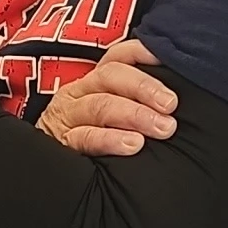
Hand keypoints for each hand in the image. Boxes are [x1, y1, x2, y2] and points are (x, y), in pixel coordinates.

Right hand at [37, 38, 177, 157]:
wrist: (50, 175)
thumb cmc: (97, 141)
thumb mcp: (115, 116)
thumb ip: (140, 105)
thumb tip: (178, 102)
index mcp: (96, 82)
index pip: (118, 56)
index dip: (142, 52)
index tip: (168, 59)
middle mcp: (80, 92)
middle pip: (111, 76)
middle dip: (144, 88)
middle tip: (171, 104)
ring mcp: (68, 117)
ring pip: (100, 106)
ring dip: (135, 115)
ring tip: (162, 127)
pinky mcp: (61, 144)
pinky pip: (85, 137)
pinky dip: (111, 140)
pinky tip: (133, 145)